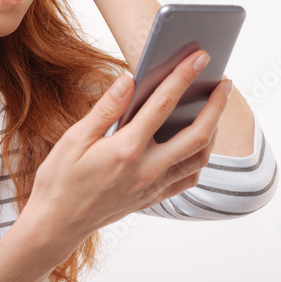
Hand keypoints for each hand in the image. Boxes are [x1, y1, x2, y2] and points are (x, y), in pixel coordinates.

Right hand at [21, 49, 231, 262]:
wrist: (56, 224)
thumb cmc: (60, 180)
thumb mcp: (73, 139)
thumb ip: (105, 109)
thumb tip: (129, 79)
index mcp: (125, 149)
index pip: (163, 105)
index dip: (183, 76)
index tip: (199, 57)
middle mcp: (146, 169)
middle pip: (196, 134)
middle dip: (216, 105)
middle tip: (224, 82)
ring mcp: (152, 186)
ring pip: (199, 158)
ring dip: (213, 131)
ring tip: (215, 108)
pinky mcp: (153, 197)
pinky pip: (188, 178)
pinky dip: (200, 158)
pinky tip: (198, 143)